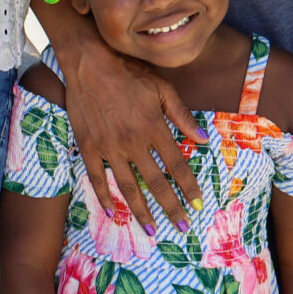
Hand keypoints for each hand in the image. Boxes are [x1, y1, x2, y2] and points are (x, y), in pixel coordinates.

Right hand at [56, 27, 200, 229]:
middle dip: (171, 208)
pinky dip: (103, 196)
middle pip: (155, 184)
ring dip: (140, 211)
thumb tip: (203, 139)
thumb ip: (182, 116)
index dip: (189, 187)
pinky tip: (111, 211)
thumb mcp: (162, 88)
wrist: (89, 62)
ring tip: (151, 230)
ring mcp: (108, 147)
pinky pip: (96, 178)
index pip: (177, 166)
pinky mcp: (88, 146)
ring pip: (127, 187)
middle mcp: (133, 142)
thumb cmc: (129, 73)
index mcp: (154, 128)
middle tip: (182, 227)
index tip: (198, 203)